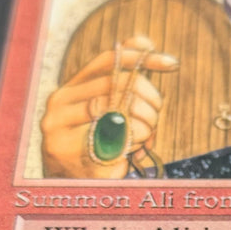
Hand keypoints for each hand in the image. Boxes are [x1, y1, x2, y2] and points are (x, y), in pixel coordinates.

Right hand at [40, 35, 178, 177]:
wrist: (68, 189)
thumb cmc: (91, 147)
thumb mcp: (102, 111)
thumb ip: (118, 79)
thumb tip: (144, 40)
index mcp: (66, 91)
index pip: (108, 60)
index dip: (143, 58)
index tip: (172, 63)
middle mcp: (58, 107)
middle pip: (121, 86)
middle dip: (150, 101)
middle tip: (156, 118)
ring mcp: (62, 132)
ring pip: (124, 114)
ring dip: (146, 127)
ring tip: (144, 140)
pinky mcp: (76, 157)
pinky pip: (123, 142)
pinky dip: (136, 147)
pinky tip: (132, 156)